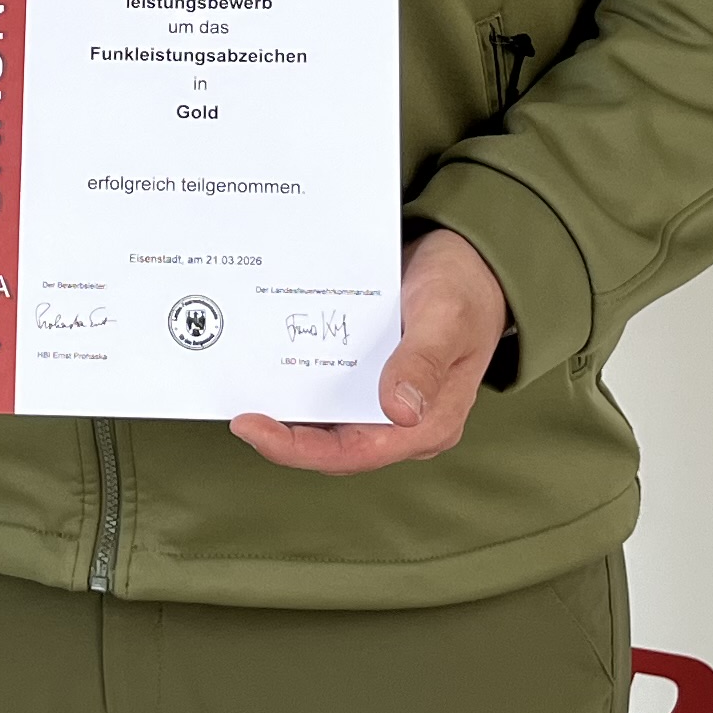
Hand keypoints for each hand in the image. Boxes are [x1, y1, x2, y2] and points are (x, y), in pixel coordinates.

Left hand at [229, 226, 505, 476]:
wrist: (473, 260)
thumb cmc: (467, 289)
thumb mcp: (446, 318)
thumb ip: (422, 361)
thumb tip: (398, 412)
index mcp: (429, 424)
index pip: (353, 453)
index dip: (298, 449)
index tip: (254, 428)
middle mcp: (405, 421)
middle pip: (331, 444)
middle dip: (283, 432)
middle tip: (238, 410)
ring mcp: (386, 400)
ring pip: (326, 418)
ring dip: (287, 406)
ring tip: (244, 387)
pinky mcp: (371, 377)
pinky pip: (328, 387)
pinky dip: (299, 376)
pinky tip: (270, 361)